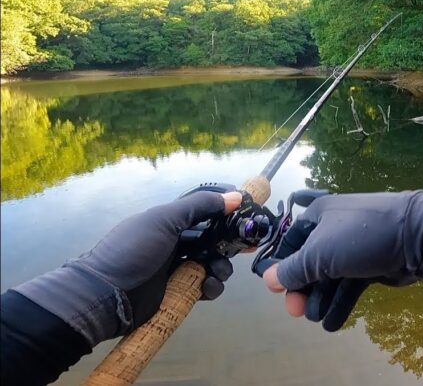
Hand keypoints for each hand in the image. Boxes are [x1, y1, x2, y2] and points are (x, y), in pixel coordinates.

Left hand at [14, 191, 242, 345]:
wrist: (105, 296)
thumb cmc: (132, 250)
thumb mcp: (163, 220)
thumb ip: (199, 206)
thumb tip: (235, 196)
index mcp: (170, 221)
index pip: (205, 211)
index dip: (226, 211)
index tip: (246, 214)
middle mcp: (176, 242)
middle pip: (214, 239)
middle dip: (229, 243)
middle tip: (245, 247)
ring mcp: (178, 268)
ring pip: (213, 264)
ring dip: (221, 267)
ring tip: (214, 273)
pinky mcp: (180, 292)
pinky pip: (205, 286)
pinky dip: (211, 287)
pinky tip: (205, 288)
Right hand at [261, 190, 422, 330]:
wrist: (417, 236)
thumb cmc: (360, 236)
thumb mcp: (320, 253)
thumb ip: (294, 269)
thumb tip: (268, 279)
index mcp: (319, 216)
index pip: (291, 241)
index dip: (283, 266)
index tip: (277, 290)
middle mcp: (335, 228)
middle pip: (311, 262)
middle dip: (303, 288)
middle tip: (297, 313)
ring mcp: (356, 247)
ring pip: (331, 276)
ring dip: (321, 299)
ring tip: (317, 320)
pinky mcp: (372, 264)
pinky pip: (350, 283)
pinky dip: (341, 302)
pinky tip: (333, 322)